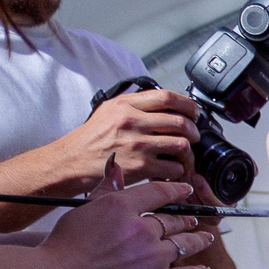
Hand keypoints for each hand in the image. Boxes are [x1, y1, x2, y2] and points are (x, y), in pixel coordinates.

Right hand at [40, 170, 212, 268]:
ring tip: (205, 237)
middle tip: (195, 220)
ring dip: (197, 240)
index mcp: (123, 206)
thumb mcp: (83, 209)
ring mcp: (153, 256)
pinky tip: (203, 268)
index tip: (185, 190)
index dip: (176, 191)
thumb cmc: (65, 247)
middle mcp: (143, 229)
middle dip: (187, 219)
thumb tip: (116, 167)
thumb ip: (105, 190)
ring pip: (184, 244)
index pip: (159, 193)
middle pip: (174, 220)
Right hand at [56, 86, 198, 187]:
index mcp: (126, 105)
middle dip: (193, 130)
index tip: (194, 111)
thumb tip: (160, 103)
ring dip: (187, 152)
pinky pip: (173, 167)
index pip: (166, 97)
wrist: (74, 161)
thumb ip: (133, 104)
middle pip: (179, 121)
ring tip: (183, 155)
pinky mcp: (141, 166)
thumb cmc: (91, 139)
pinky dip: (177, 170)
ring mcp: (138, 144)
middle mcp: (133, 121)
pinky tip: (170, 170)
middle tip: (193, 136)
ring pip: (181, 144)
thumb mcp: (108, 111)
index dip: (187, 104)